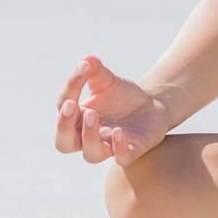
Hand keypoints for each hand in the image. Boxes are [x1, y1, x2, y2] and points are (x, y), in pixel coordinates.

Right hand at [53, 54, 169, 166]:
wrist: (153, 105)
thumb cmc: (122, 96)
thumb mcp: (108, 81)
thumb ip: (95, 71)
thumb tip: (87, 59)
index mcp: (78, 119)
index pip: (64, 107)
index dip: (71, 88)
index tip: (84, 67)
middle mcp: (88, 137)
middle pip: (64, 143)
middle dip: (64, 126)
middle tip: (72, 106)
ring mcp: (109, 146)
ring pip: (91, 154)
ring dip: (89, 136)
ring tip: (93, 114)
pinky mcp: (131, 150)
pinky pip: (122, 158)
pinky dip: (119, 148)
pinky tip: (119, 132)